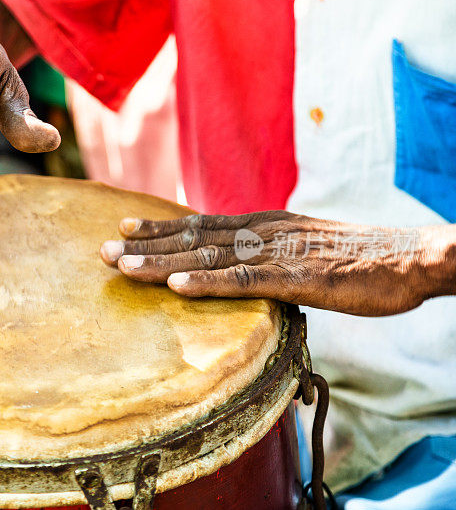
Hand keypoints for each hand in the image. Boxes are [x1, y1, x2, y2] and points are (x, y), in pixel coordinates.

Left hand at [99, 211, 454, 315]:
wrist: (407, 256)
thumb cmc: (358, 258)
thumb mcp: (304, 247)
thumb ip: (268, 254)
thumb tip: (241, 268)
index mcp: (264, 225)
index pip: (201, 224)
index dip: (160, 227)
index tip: (123, 227)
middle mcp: (262, 232)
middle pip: (192, 238)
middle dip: (144, 245)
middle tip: (100, 250)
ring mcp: (276, 254)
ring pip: (207, 257)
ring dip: (161, 262)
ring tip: (120, 265)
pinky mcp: (295, 278)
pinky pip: (243, 281)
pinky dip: (207, 283)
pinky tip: (176, 285)